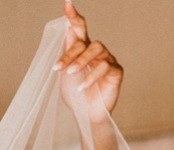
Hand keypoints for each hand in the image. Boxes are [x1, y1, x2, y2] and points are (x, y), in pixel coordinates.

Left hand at [54, 2, 122, 116]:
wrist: (85, 115)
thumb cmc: (75, 96)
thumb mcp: (66, 75)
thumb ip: (68, 53)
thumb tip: (69, 30)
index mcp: (82, 50)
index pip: (79, 29)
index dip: (74, 16)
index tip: (67, 3)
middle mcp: (97, 52)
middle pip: (85, 42)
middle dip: (70, 54)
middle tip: (58, 68)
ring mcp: (108, 60)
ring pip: (96, 50)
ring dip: (81, 61)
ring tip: (71, 74)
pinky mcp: (115, 72)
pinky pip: (105, 66)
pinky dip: (92, 76)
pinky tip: (83, 87)